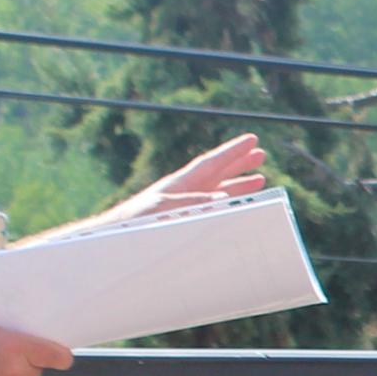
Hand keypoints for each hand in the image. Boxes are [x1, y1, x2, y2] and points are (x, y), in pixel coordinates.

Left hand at [108, 134, 267, 223]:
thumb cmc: (135, 220)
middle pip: (218, 171)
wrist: (116, 235)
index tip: (252, 139)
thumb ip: (193, 201)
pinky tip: (237, 206)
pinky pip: (212, 207)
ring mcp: (185, 204)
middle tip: (261, 153)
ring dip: (238, 184)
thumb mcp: (163, 207)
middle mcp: (185, 190)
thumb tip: (223, 196)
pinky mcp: (184, 218)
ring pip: (218, 189)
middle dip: (239, 162)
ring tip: (259, 178)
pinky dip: (228, 204)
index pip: (212, 162)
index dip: (232, 151)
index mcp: (180, 183)